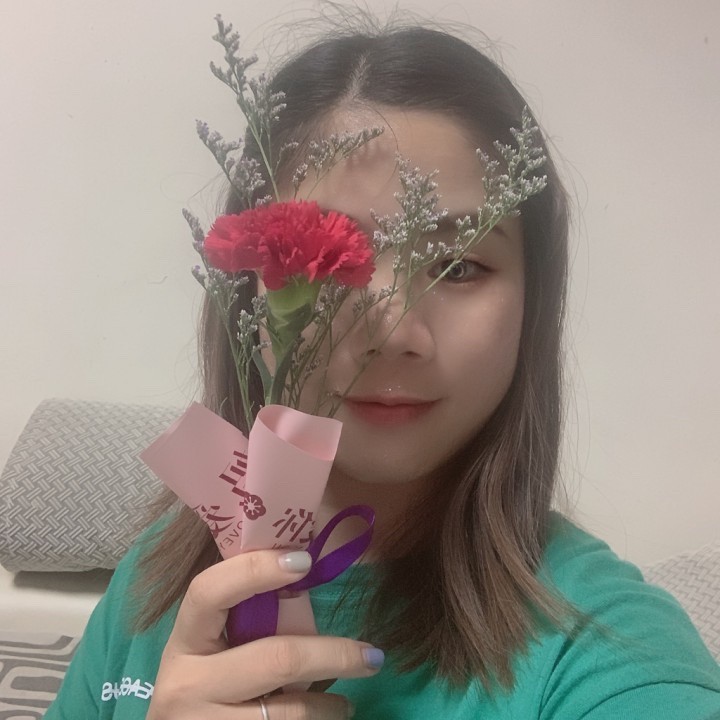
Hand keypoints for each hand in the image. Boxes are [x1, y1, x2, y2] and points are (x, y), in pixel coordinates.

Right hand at [147, 549, 382, 718]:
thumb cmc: (205, 686)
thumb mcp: (212, 652)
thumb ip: (244, 620)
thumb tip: (306, 576)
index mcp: (185, 641)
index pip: (208, 591)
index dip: (254, 569)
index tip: (305, 560)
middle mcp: (185, 684)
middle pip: (275, 658)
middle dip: (333, 654)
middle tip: (372, 655)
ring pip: (289, 710)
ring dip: (331, 705)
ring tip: (347, 702)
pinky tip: (327, 716)